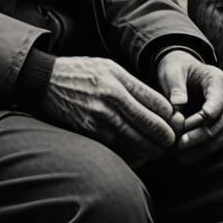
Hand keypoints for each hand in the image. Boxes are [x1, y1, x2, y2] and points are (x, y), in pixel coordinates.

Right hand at [39, 56, 176, 162]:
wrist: (45, 81)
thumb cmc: (82, 72)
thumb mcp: (110, 67)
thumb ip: (135, 86)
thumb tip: (162, 107)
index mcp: (118, 81)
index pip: (158, 104)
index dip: (172, 118)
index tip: (177, 122)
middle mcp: (110, 100)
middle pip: (152, 127)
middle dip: (167, 137)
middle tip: (172, 141)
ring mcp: (99, 118)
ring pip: (137, 143)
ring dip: (152, 150)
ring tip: (157, 149)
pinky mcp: (89, 132)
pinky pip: (118, 150)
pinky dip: (132, 155)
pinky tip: (137, 154)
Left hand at [155, 51, 222, 154]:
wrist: (182, 69)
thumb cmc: (176, 68)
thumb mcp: (172, 71)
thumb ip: (175, 87)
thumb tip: (178, 105)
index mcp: (218, 81)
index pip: (216, 104)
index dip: (200, 118)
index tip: (181, 126)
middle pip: (221, 122)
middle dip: (201, 135)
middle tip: (180, 144)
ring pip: (222, 133)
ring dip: (204, 146)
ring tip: (182, 155)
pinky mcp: (222, 121)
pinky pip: (218, 138)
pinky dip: (204, 148)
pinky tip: (187, 156)